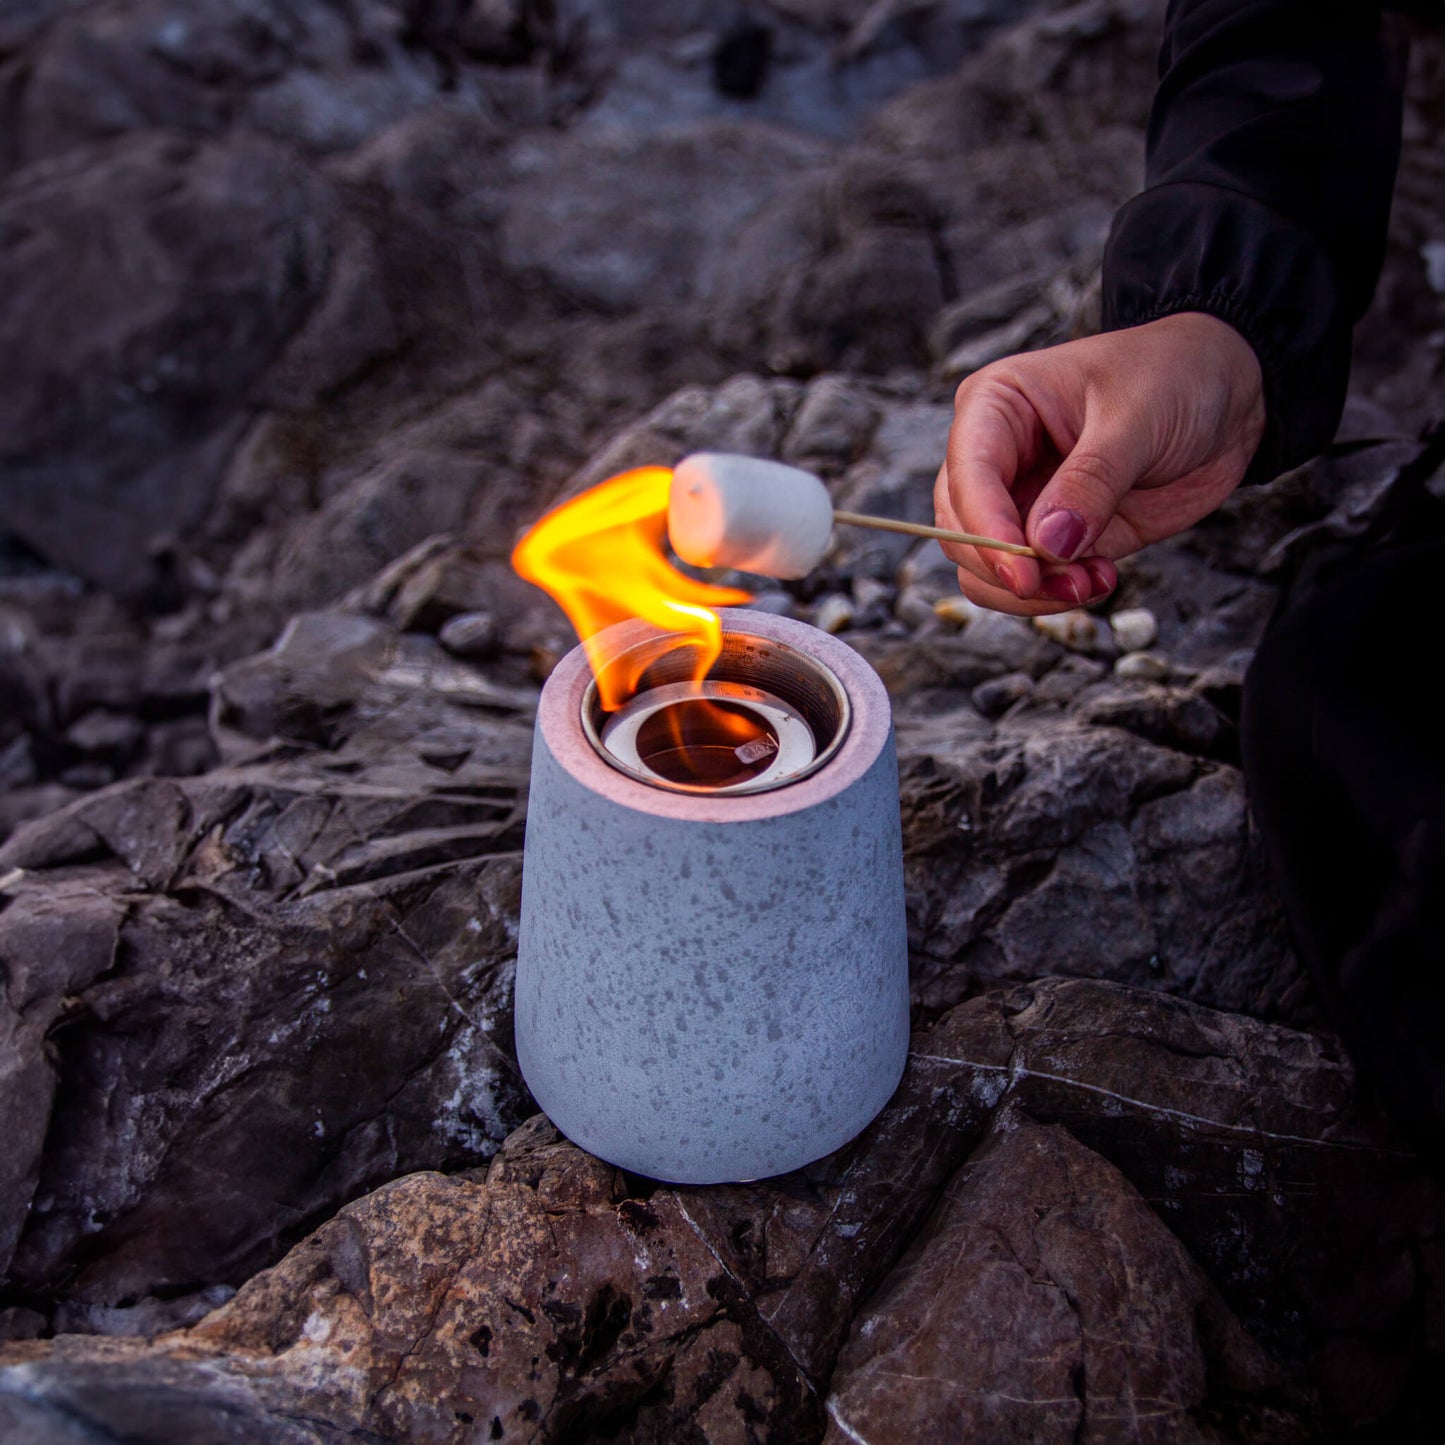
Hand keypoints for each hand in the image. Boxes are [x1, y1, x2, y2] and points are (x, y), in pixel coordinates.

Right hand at [934, 312, 1266, 614]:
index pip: (966, 477)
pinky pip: (1030, 584)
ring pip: (985, 569)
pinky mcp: (1052, 538)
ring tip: (1092, 583)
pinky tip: (1102, 578)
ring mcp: (1020, 501)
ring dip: (1033, 593)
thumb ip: (1091, 481)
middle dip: (1009, 569)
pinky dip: (1057, 595)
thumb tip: (1046, 545)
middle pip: (960, 532)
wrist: (1225, 396)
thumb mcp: (1137, 417)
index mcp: (995, 406)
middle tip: (1071, 584)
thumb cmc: (1173, 377)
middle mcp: (995, 457)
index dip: (986, 530)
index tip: (1024, 572)